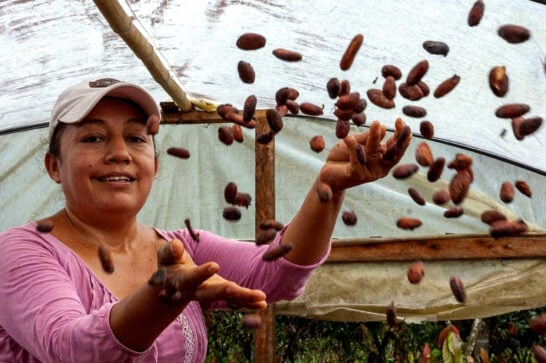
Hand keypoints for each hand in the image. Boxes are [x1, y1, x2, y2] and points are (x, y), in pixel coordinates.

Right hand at [149, 239, 266, 309]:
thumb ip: (169, 251)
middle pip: (212, 294)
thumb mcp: (165, 256)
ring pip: (227, 298)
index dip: (202, 273)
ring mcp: (209, 294)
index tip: (215, 265)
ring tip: (262, 301)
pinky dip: (247, 302)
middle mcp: (197, 291)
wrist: (169, 285)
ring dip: (245, 300)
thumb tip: (176, 245)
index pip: (192, 278)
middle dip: (227, 292)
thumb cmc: (168, 264)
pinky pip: (233, 300)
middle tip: (239, 289)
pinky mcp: (218, 293)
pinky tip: (262, 303)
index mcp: (182, 282)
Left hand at [317, 118, 410, 198]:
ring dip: (375, 137)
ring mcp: (370, 173)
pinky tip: (349, 137)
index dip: (400, 134)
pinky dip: (353, 147)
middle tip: (400, 122)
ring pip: (374, 153)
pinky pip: (357, 159)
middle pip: (392, 152)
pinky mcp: (358, 175)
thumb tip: (382, 128)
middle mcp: (381, 168)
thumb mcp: (357, 142)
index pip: (396, 147)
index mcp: (384, 159)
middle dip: (398, 137)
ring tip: (375, 123)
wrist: (328, 174)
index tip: (400, 120)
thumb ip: (367, 137)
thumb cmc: (344, 157)